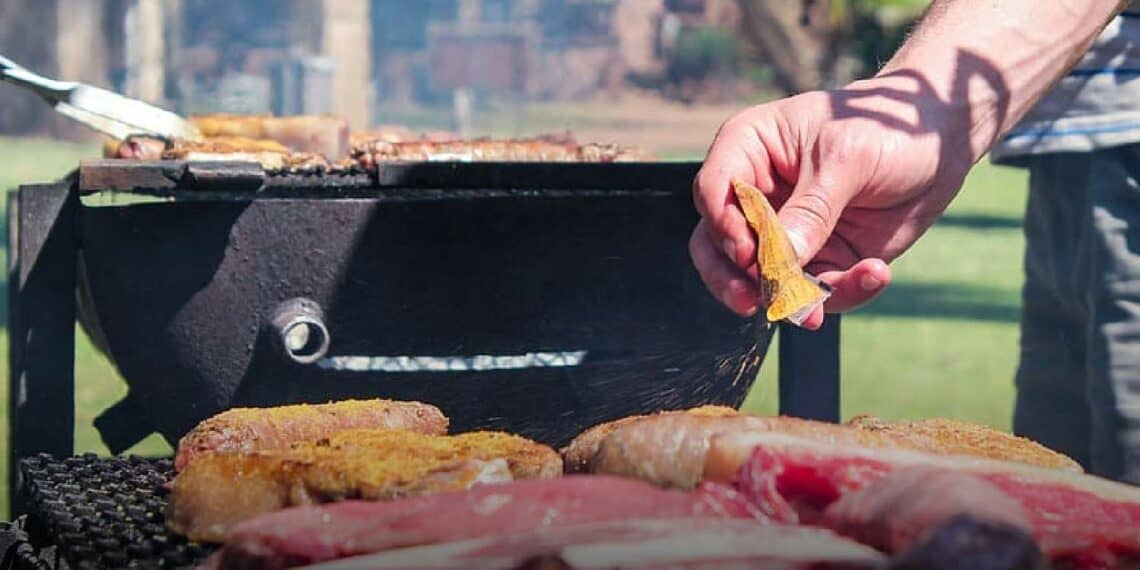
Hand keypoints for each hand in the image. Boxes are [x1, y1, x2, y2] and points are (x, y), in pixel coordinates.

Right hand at [691, 75, 975, 328]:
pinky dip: (839, 293)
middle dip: (733, 278)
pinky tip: (875, 272)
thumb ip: (811, 210)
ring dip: (789, 298)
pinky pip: (811, 291)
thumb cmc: (883, 126)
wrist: (938, 141)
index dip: (723, 225)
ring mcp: (782, 232)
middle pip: (715, 245)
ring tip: (819, 308)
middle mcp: (756, 194)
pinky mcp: (816, 259)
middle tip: (755, 300)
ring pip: (758, 279)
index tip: (749, 252)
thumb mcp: (848, 157)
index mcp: (748, 149)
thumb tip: (779, 261)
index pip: (713, 191)